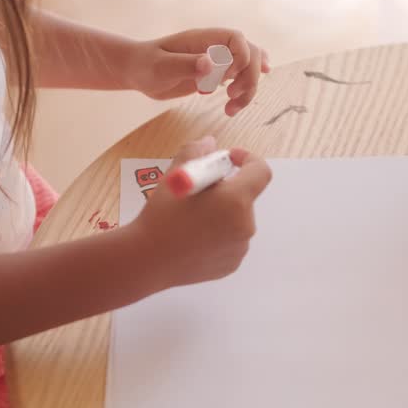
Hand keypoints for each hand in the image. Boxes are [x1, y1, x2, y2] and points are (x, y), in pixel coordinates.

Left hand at [130, 29, 270, 115]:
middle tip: (231, 97)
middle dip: (249, 77)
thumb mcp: (161, 67)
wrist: (138, 72)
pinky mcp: (216, 75)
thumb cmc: (145, 66)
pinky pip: (240, 78)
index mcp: (203, 38)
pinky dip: (245, 90)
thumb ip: (185, 64)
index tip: (226, 78)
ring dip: (248, 89)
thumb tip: (210, 64)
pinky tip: (242, 99)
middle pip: (249, 54)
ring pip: (249, 68)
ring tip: (230, 109)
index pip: (236, 38)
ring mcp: (217, 61)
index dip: (240, 57)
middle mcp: (214, 47)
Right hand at [131, 136, 272, 288]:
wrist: (147, 261)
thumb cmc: (161, 217)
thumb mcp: (175, 176)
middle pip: (245, 197)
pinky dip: (219, 235)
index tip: (230, 159)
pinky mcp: (232, 264)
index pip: (260, 171)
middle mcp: (245, 225)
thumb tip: (210, 143)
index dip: (248, 159)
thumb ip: (196, 152)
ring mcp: (240, 248)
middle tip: (200, 192)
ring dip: (222, 213)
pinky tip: (193, 238)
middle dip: (227, 189)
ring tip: (191, 218)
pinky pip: (231, 241)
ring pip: (237, 220)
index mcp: (236, 200)